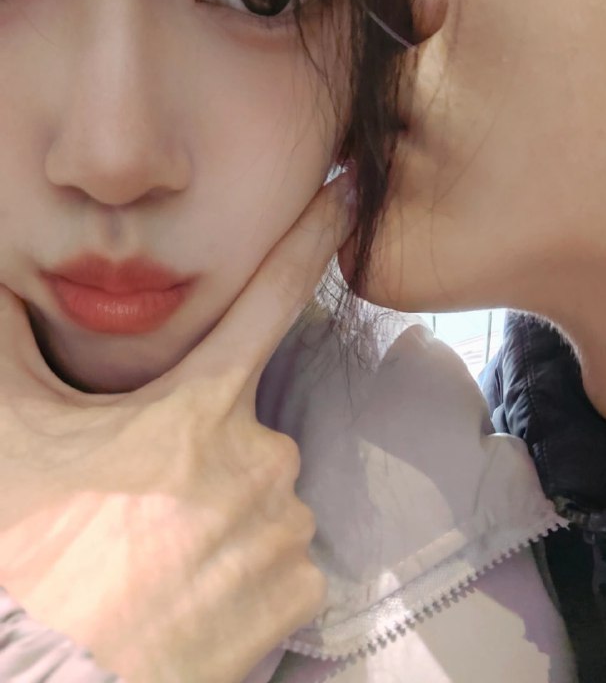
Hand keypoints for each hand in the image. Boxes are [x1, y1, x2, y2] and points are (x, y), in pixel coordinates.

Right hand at [0, 173, 354, 682]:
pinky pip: (284, 561)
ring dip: (226, 515)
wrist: (49, 675)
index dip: (310, 240)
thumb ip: (11, 346)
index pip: (268, 299)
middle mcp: (259, 459)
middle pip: (250, 430)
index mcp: (199, 410)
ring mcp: (283, 530)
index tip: (347, 194)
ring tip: (162, 556)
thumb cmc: (29, 553)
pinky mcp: (295, 595)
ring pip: (267, 497)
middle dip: (207, 454)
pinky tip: (195, 595)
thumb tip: (0, 285)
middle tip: (144, 502)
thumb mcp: (14, 435)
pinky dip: (249, 570)